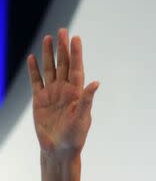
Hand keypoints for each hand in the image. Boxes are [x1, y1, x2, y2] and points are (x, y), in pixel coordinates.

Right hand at [28, 28, 98, 155]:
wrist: (60, 149)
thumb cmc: (75, 136)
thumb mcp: (83, 118)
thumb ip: (87, 100)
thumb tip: (96, 83)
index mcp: (77, 93)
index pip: (76, 69)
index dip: (76, 54)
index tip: (76, 38)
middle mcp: (65, 91)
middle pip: (63, 65)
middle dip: (63, 48)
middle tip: (63, 31)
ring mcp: (52, 94)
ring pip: (50, 70)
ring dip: (49, 55)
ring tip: (49, 38)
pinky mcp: (40, 100)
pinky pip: (36, 82)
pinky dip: (34, 70)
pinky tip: (33, 58)